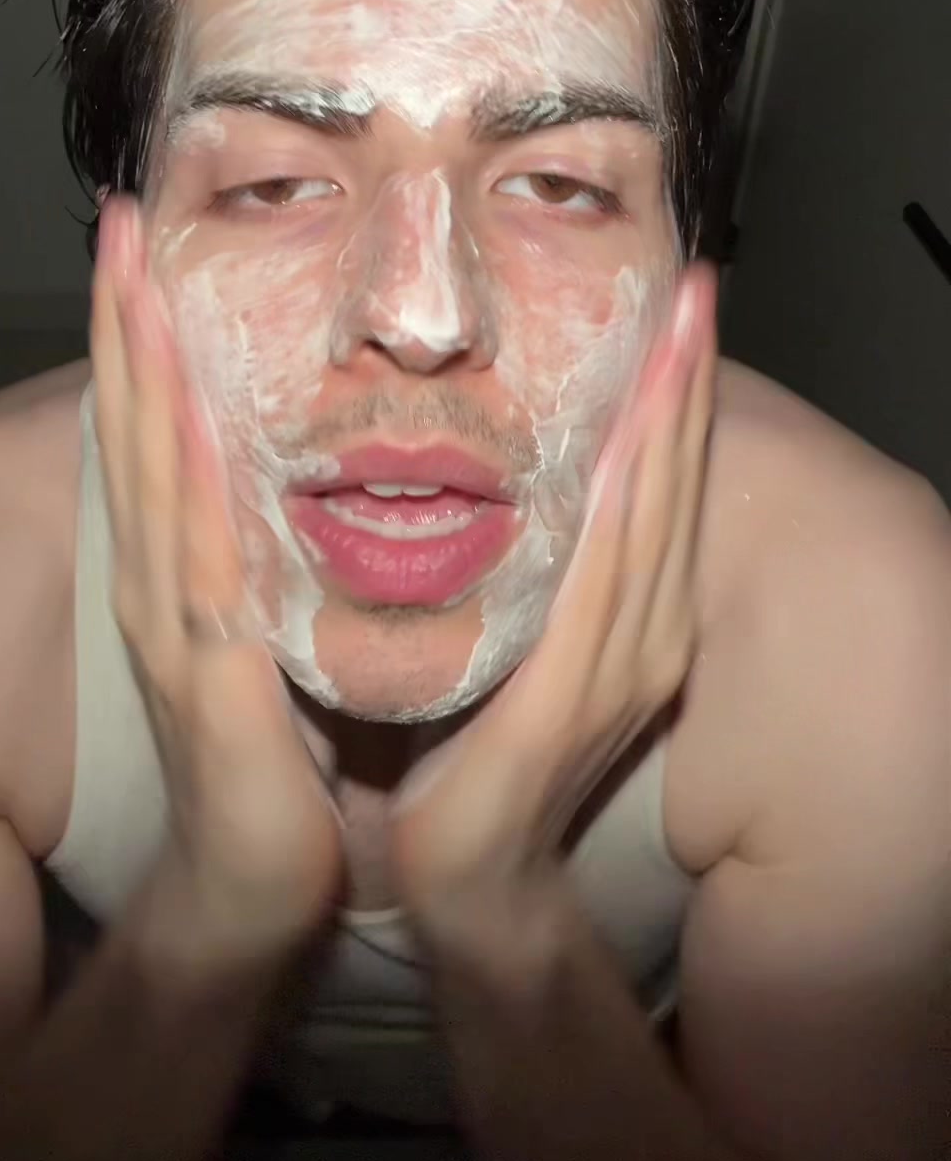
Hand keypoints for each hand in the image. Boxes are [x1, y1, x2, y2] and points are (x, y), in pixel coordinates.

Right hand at [91, 195, 342, 965]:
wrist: (259, 875)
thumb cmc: (281, 751)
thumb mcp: (276, 627)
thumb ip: (280, 555)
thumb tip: (316, 474)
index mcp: (183, 563)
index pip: (157, 426)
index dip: (143, 334)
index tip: (144, 245)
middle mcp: (160, 575)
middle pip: (133, 424)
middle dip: (124, 319)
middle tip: (119, 221)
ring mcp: (171, 615)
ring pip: (147, 465)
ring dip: (137, 365)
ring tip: (129, 273)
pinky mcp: (206, 663)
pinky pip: (192, 548)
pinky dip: (181, 471)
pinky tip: (181, 403)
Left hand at [390, 262, 717, 941]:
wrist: (467, 874)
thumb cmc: (474, 749)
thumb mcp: (507, 632)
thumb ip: (520, 563)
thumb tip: (487, 471)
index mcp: (628, 612)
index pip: (655, 480)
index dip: (672, 392)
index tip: (673, 303)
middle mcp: (642, 628)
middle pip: (671, 483)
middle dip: (683, 382)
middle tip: (693, 286)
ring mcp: (618, 663)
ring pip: (651, 516)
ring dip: (667, 422)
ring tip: (679, 333)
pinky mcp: (573, 697)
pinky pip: (602, 586)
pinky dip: (618, 511)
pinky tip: (623, 449)